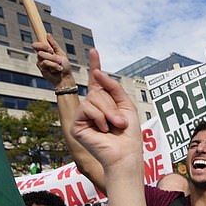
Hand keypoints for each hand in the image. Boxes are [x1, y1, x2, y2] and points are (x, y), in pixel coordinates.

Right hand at [33, 34, 73, 87]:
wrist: (66, 77)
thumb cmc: (64, 66)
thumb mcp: (61, 53)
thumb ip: (54, 44)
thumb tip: (47, 34)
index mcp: (45, 52)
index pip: (36, 45)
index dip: (40, 45)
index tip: (50, 49)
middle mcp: (41, 57)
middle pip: (39, 50)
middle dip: (50, 54)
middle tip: (59, 59)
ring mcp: (40, 63)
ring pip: (42, 56)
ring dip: (54, 60)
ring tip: (60, 65)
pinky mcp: (41, 69)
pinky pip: (45, 63)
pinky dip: (54, 65)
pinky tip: (58, 69)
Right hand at [71, 49, 139, 172]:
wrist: (125, 154)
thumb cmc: (129, 134)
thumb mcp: (126, 106)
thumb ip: (113, 87)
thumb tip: (97, 73)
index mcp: (105, 103)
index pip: (97, 82)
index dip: (95, 65)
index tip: (94, 51)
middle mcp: (92, 107)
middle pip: (98, 91)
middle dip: (113, 105)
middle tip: (121, 123)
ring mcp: (83, 116)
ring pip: (93, 99)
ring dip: (109, 113)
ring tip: (114, 127)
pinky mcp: (76, 125)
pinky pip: (86, 109)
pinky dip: (99, 118)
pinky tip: (103, 130)